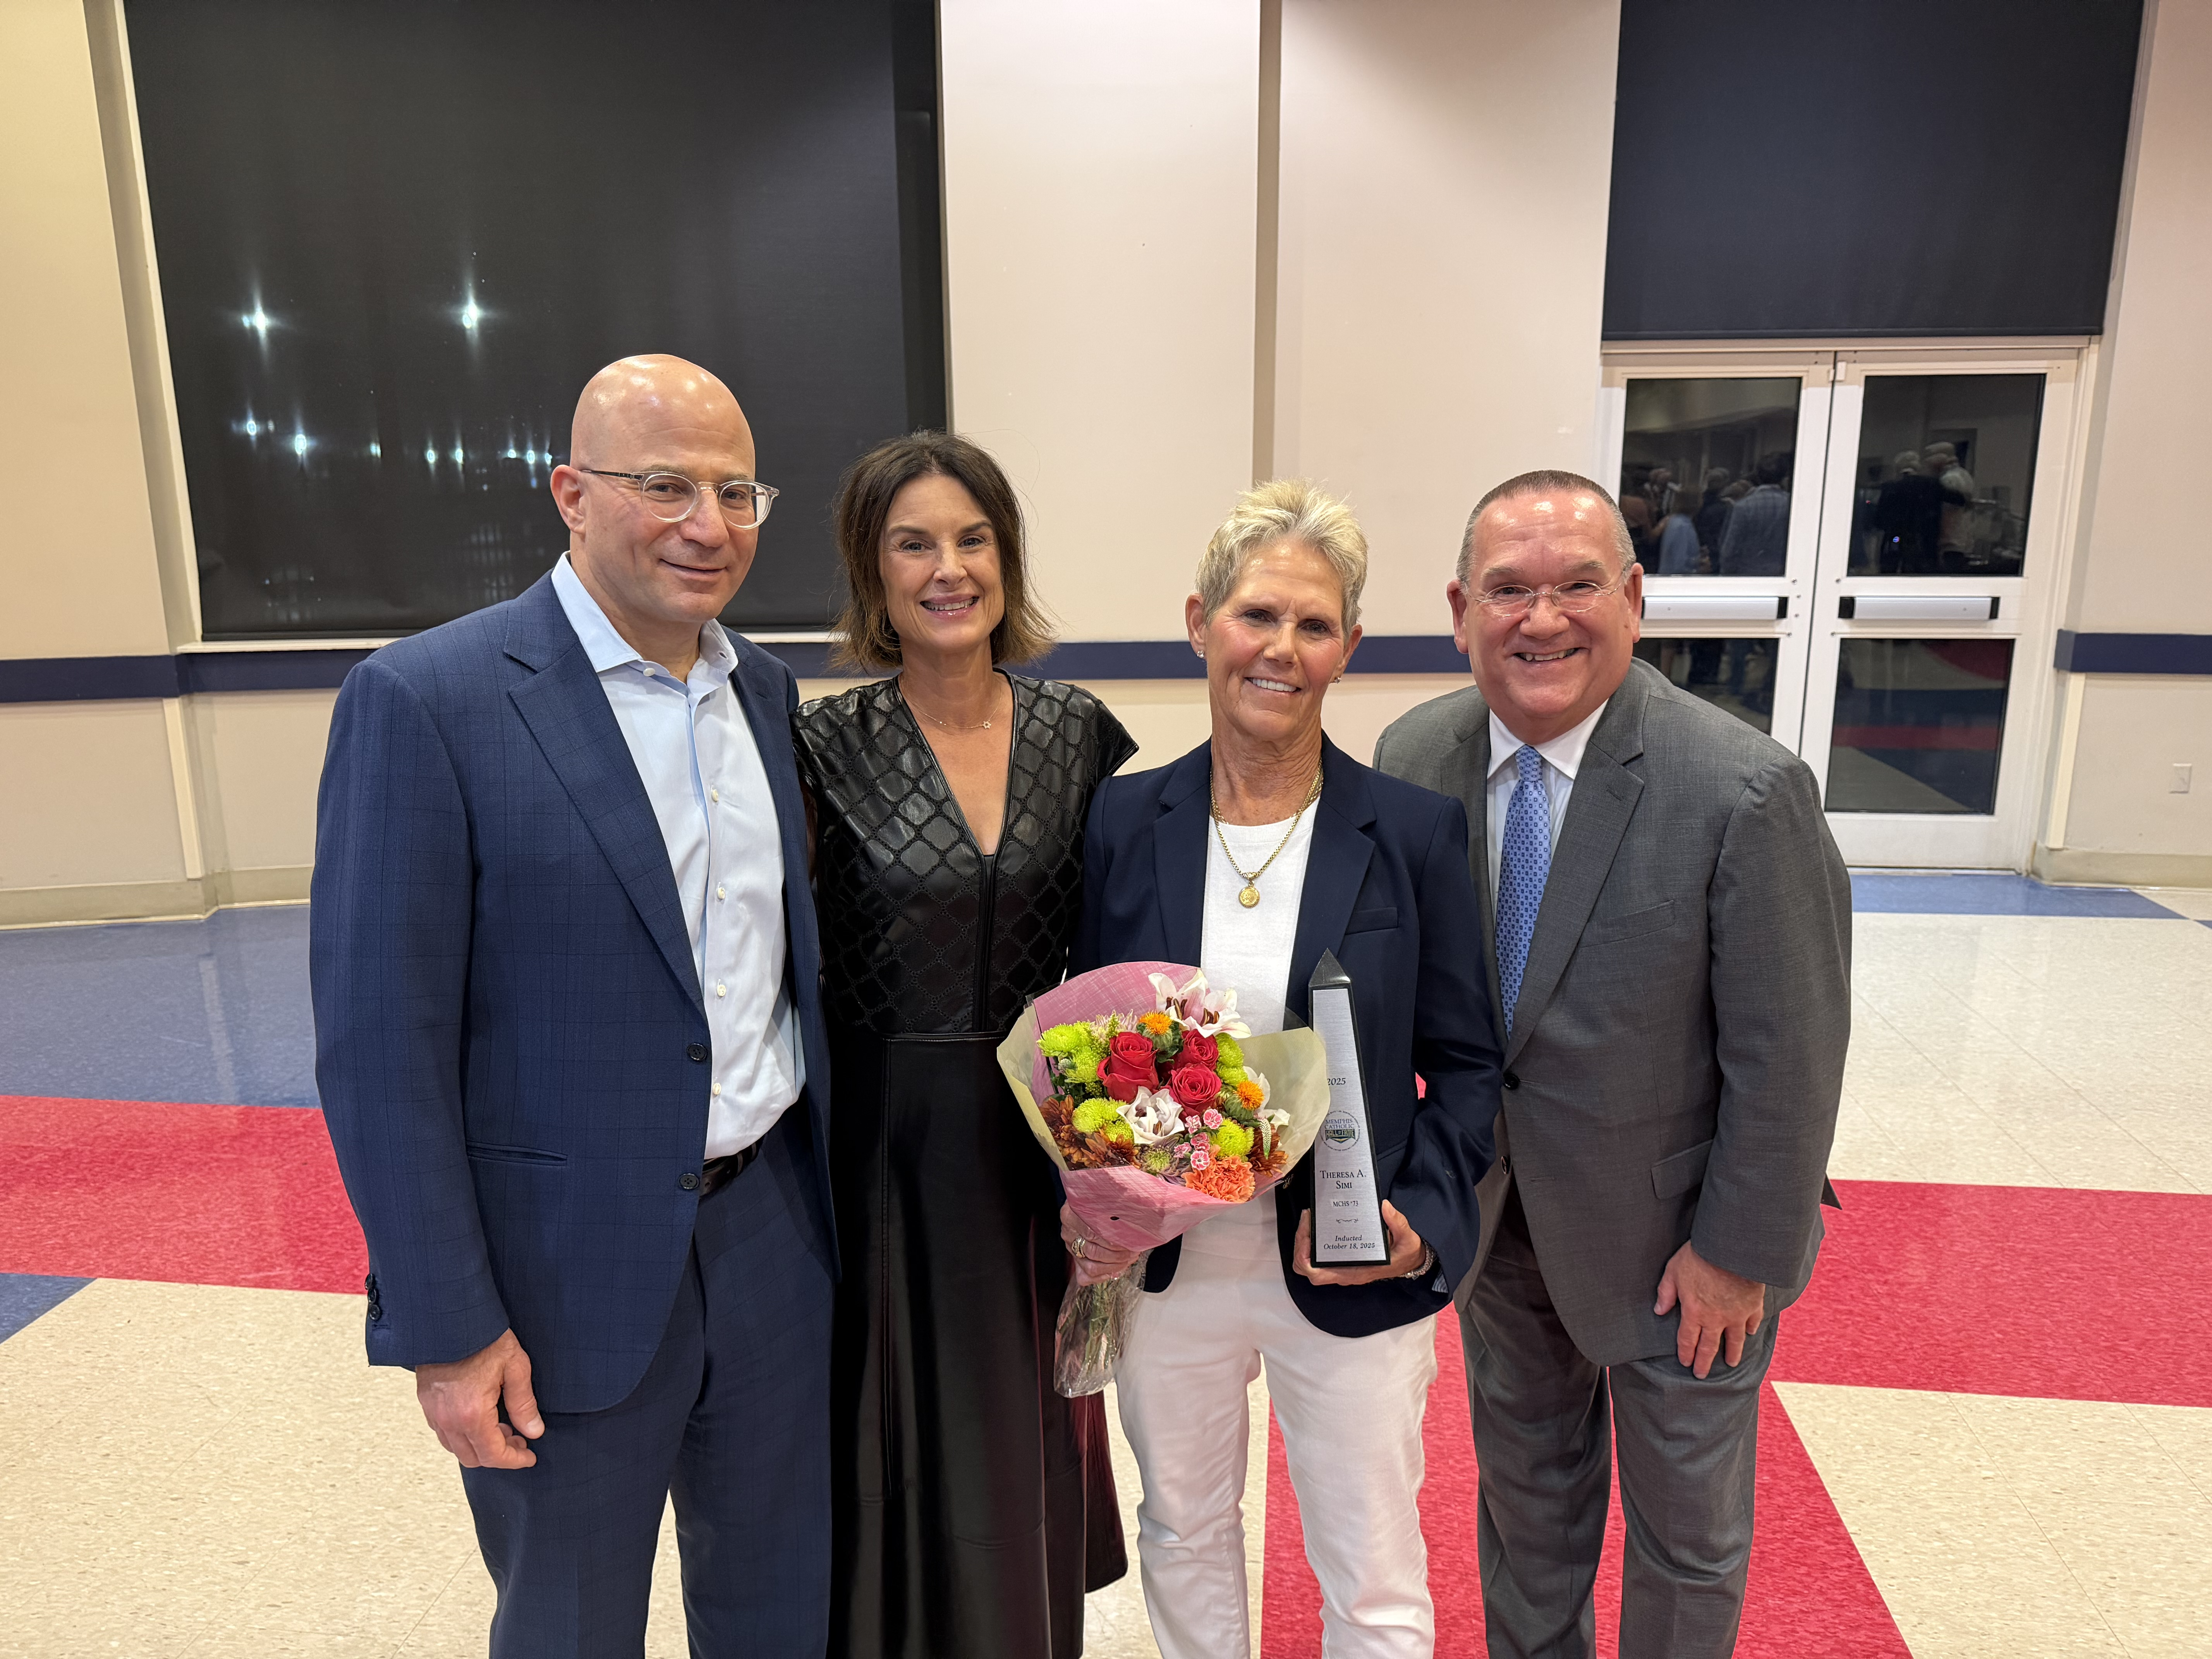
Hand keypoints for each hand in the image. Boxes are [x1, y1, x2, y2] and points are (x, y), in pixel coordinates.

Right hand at [416, 1328, 542, 1468]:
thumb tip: (534, 1432)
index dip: (514, 1460)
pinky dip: (464, 1435)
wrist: (450, 1319)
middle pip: (473, 1458)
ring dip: (480, 1446)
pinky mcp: (427, 1404)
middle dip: (499, 1455)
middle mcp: (448, 1419)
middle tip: (519, 1439)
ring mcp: (434, 1413)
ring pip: (457, 1449)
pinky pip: (445, 1434)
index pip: (493, 1455)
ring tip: (503, 1427)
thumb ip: (524, 1404)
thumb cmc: (484, 1338)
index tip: (529, 1457)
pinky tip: (482, 1418)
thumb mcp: (515, 1367)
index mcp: (471, 1413)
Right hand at [1061, 1201, 1141, 1286]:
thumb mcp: (1098, 1199)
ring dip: (1113, 1266)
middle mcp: (1068, 1233)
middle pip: (1093, 1251)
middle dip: (1116, 1255)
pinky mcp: (1074, 1260)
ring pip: (1091, 1267)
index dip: (1112, 1241)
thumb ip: (1107, 1206)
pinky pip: (1086, 1276)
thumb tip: (1131, 1217)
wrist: (1083, 1205)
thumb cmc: (1096, 1202)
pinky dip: (1103, 1276)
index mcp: (1069, 1215)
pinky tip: (1117, 1269)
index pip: (1092, 1233)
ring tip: (1129, 1259)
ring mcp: (1070, 1248)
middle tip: (1133, 1252)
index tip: (1129, 1240)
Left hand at [1294, 1200, 1427, 1285]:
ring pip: (1308, 1262)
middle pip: (1305, 1268)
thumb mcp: (1407, 1239)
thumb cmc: (1405, 1253)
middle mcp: (1343, 1272)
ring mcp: (1341, 1267)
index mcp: (1354, 1272)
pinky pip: (1317, 1255)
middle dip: (1299, 1244)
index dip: (1304, 1256)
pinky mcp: (1342, 1260)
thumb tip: (1385, 1206)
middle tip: (1307, 1219)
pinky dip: (1312, 1241)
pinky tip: (1318, 1223)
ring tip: (1310, 1218)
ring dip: (1303, 1242)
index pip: (1317, 1274)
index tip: (1308, 1233)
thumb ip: (1398, 1223)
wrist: (1409, 1260)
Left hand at [1653, 1241, 1765, 1378]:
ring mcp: (1736, 1314)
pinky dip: (1751, 1329)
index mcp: (1694, 1312)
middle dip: (1704, 1362)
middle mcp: (1715, 1319)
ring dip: (1732, 1353)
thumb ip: (1666, 1293)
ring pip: (1734, 1340)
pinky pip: (1752, 1321)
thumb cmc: (1699, 1256)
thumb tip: (1659, 1311)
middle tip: (1702, 1374)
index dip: (1686, 1353)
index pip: (1688, 1339)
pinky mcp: (1753, 1305)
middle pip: (1709, 1346)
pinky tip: (1749, 1333)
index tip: (1685, 1364)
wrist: (1731, 1249)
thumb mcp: (1673, 1271)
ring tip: (1731, 1363)